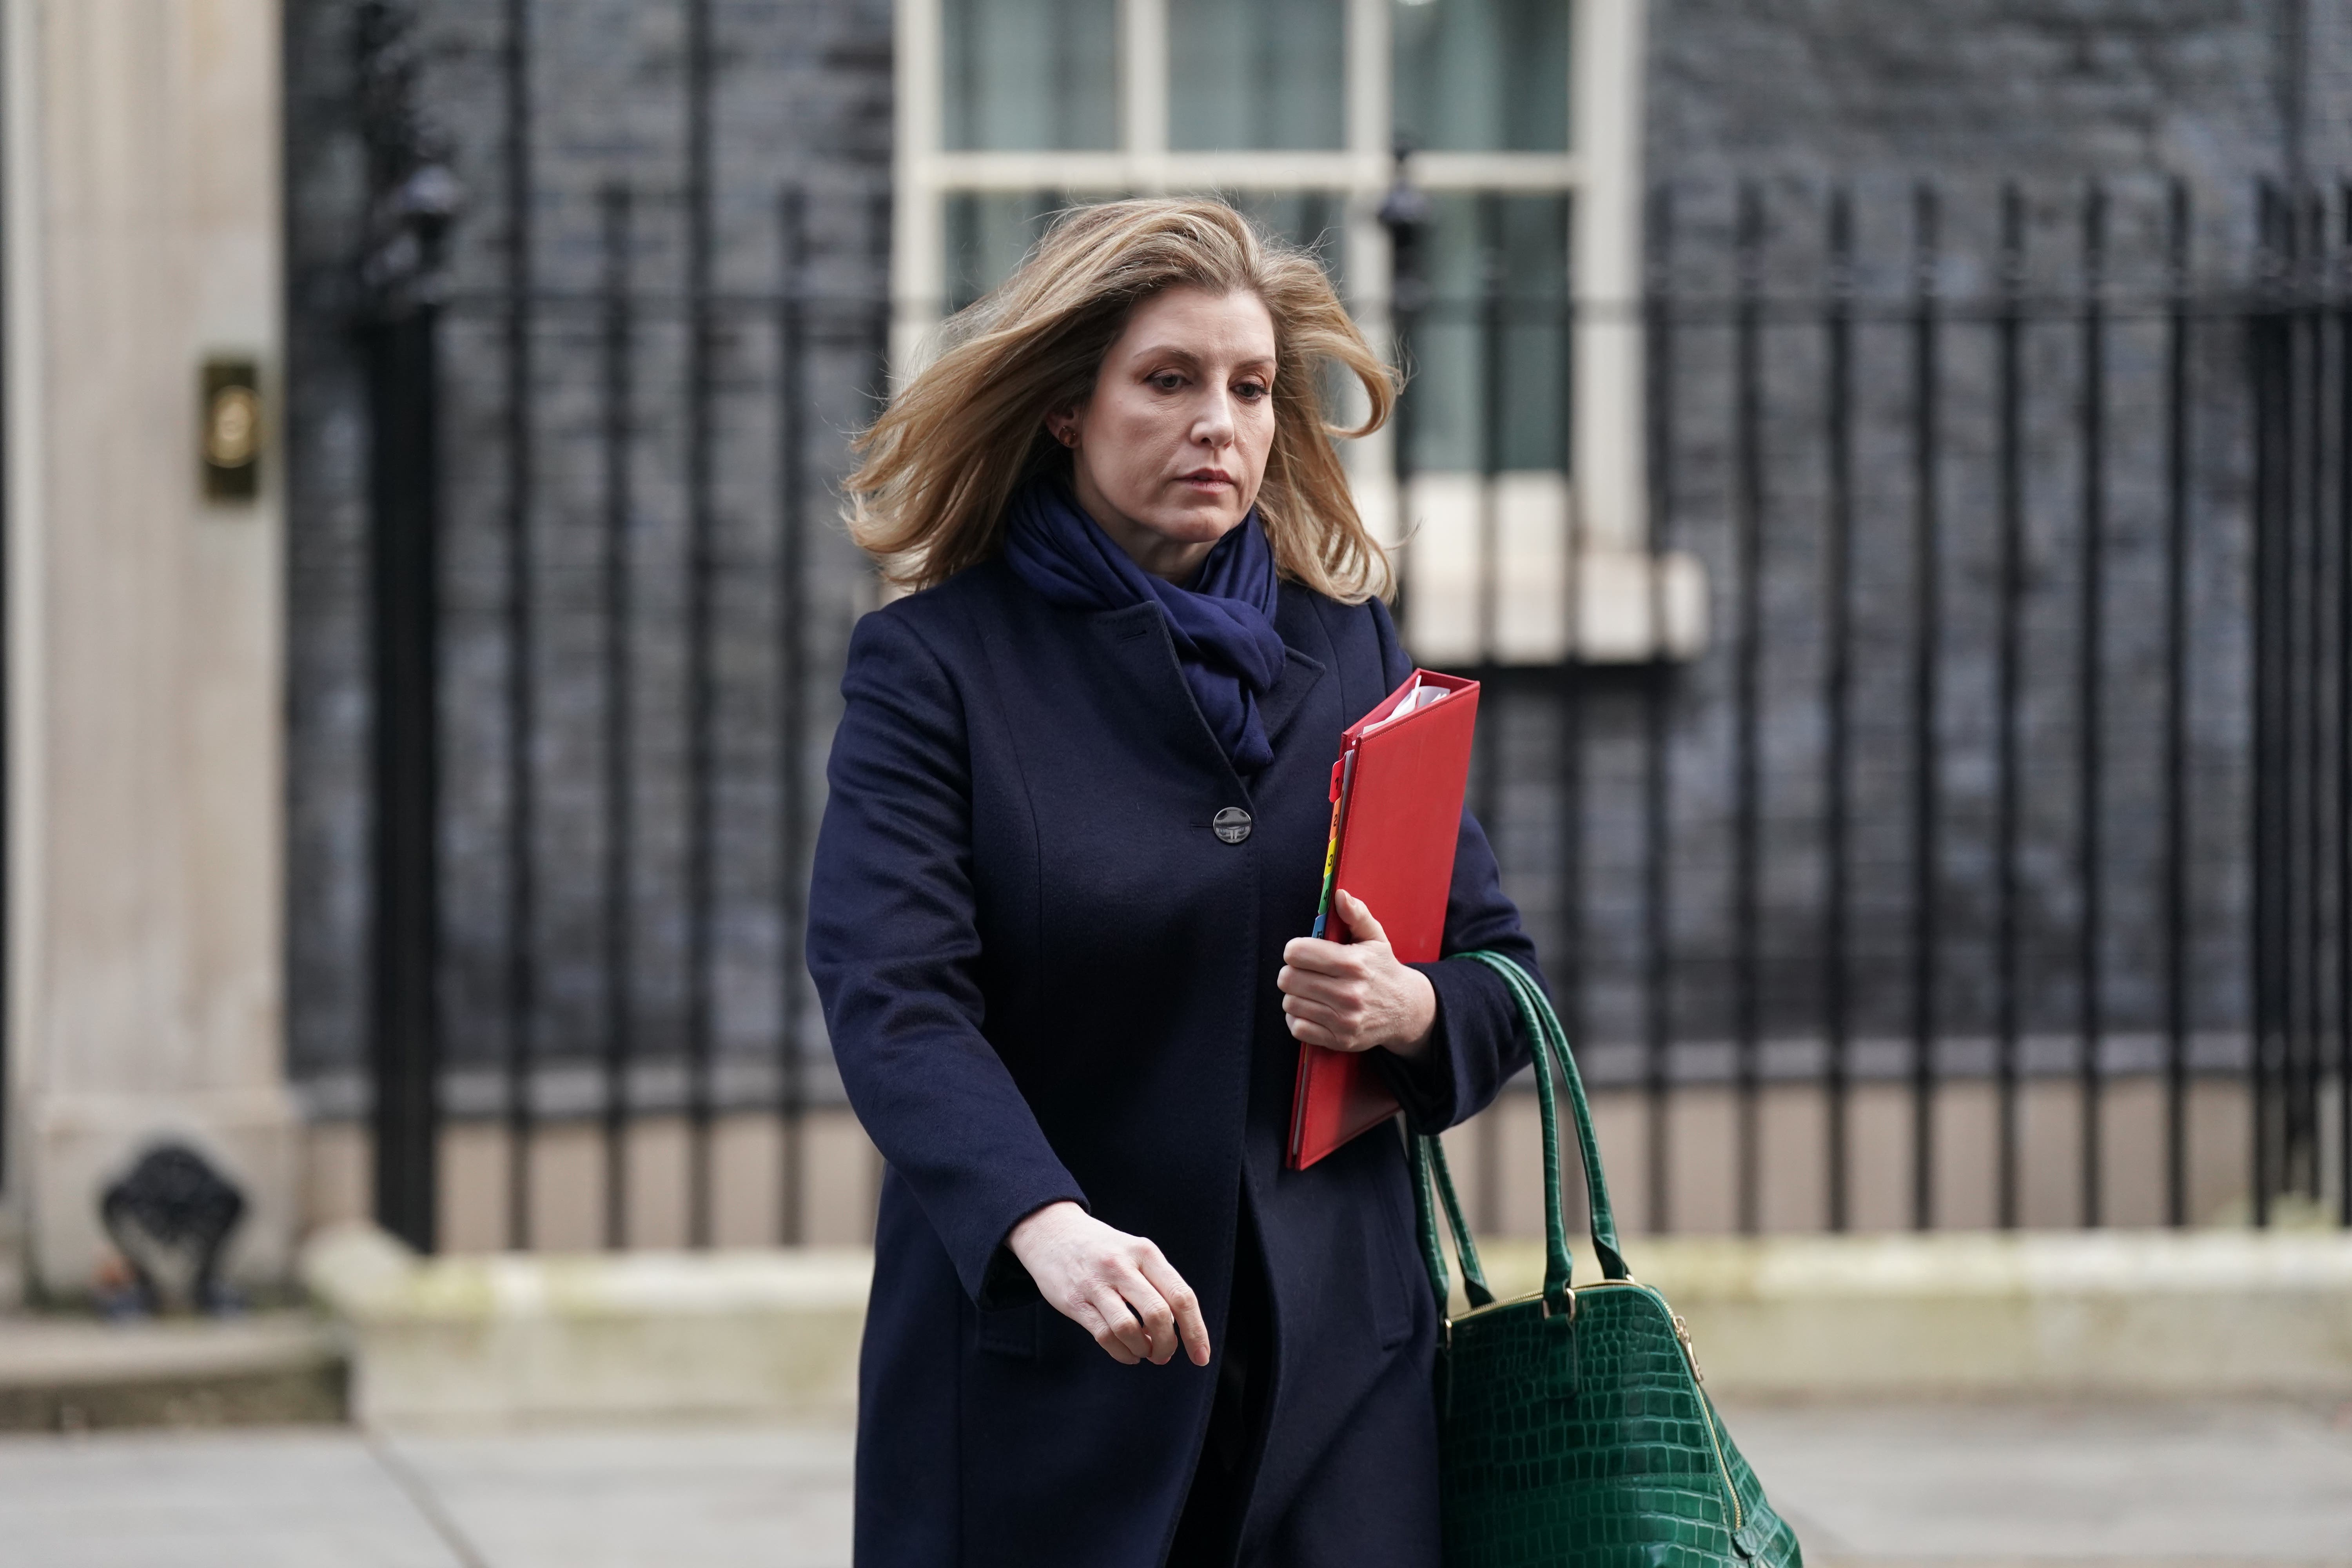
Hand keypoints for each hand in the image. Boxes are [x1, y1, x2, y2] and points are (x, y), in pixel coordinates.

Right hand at [1005, 1201, 1211, 1366]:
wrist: (1051, 1232)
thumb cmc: (1104, 1250)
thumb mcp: (1135, 1252)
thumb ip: (1158, 1285)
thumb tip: (1178, 1331)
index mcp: (1145, 1252)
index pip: (1181, 1296)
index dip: (1195, 1331)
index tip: (1201, 1356)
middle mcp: (1122, 1265)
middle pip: (1159, 1314)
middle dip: (1168, 1344)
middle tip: (1165, 1355)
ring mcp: (1096, 1283)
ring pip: (1130, 1329)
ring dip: (1143, 1350)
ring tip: (1145, 1352)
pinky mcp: (1075, 1301)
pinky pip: (1105, 1337)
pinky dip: (1123, 1353)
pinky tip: (1129, 1353)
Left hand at [1278, 889, 1437, 1059]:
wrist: (1406, 1010)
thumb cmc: (1383, 969)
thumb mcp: (1375, 938)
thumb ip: (1356, 914)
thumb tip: (1339, 895)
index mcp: (1354, 963)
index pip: (1297, 953)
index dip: (1295, 950)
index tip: (1303, 952)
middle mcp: (1349, 993)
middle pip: (1288, 978)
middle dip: (1292, 972)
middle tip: (1304, 972)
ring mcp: (1344, 1019)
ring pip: (1290, 1003)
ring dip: (1295, 995)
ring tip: (1309, 990)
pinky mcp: (1340, 1040)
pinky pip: (1297, 1028)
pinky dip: (1298, 1018)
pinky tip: (1311, 1009)